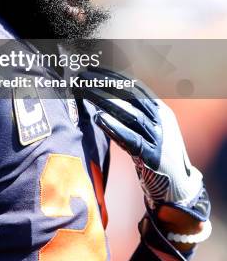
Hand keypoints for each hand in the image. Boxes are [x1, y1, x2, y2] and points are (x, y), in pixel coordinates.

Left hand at [77, 68, 209, 221]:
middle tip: (82, 78)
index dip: (112, 77)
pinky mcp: (153, 158)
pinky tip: (97, 118)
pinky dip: (114, 127)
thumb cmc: (156, 156)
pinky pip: (131, 139)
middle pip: (131, 96)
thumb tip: (105, 96)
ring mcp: (159, 139)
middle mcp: (162, 121)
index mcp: (161, 111)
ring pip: (131, 114)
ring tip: (84, 92)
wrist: (178, 189)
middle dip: (105, 84)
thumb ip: (134, 114)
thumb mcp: (151, 130)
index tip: (92, 70)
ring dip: (105, 101)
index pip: (135, 86)